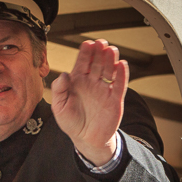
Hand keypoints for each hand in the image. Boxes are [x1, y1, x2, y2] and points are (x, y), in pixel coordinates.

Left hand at [51, 39, 127, 165]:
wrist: (86, 139)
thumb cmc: (71, 122)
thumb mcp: (59, 107)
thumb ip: (59, 90)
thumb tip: (63, 74)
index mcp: (77, 81)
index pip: (82, 63)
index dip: (85, 53)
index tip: (87, 44)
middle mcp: (92, 82)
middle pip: (97, 63)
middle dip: (99, 52)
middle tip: (101, 43)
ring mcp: (104, 89)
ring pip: (109, 70)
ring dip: (110, 60)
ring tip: (111, 50)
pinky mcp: (115, 99)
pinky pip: (119, 85)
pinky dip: (122, 75)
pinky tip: (122, 65)